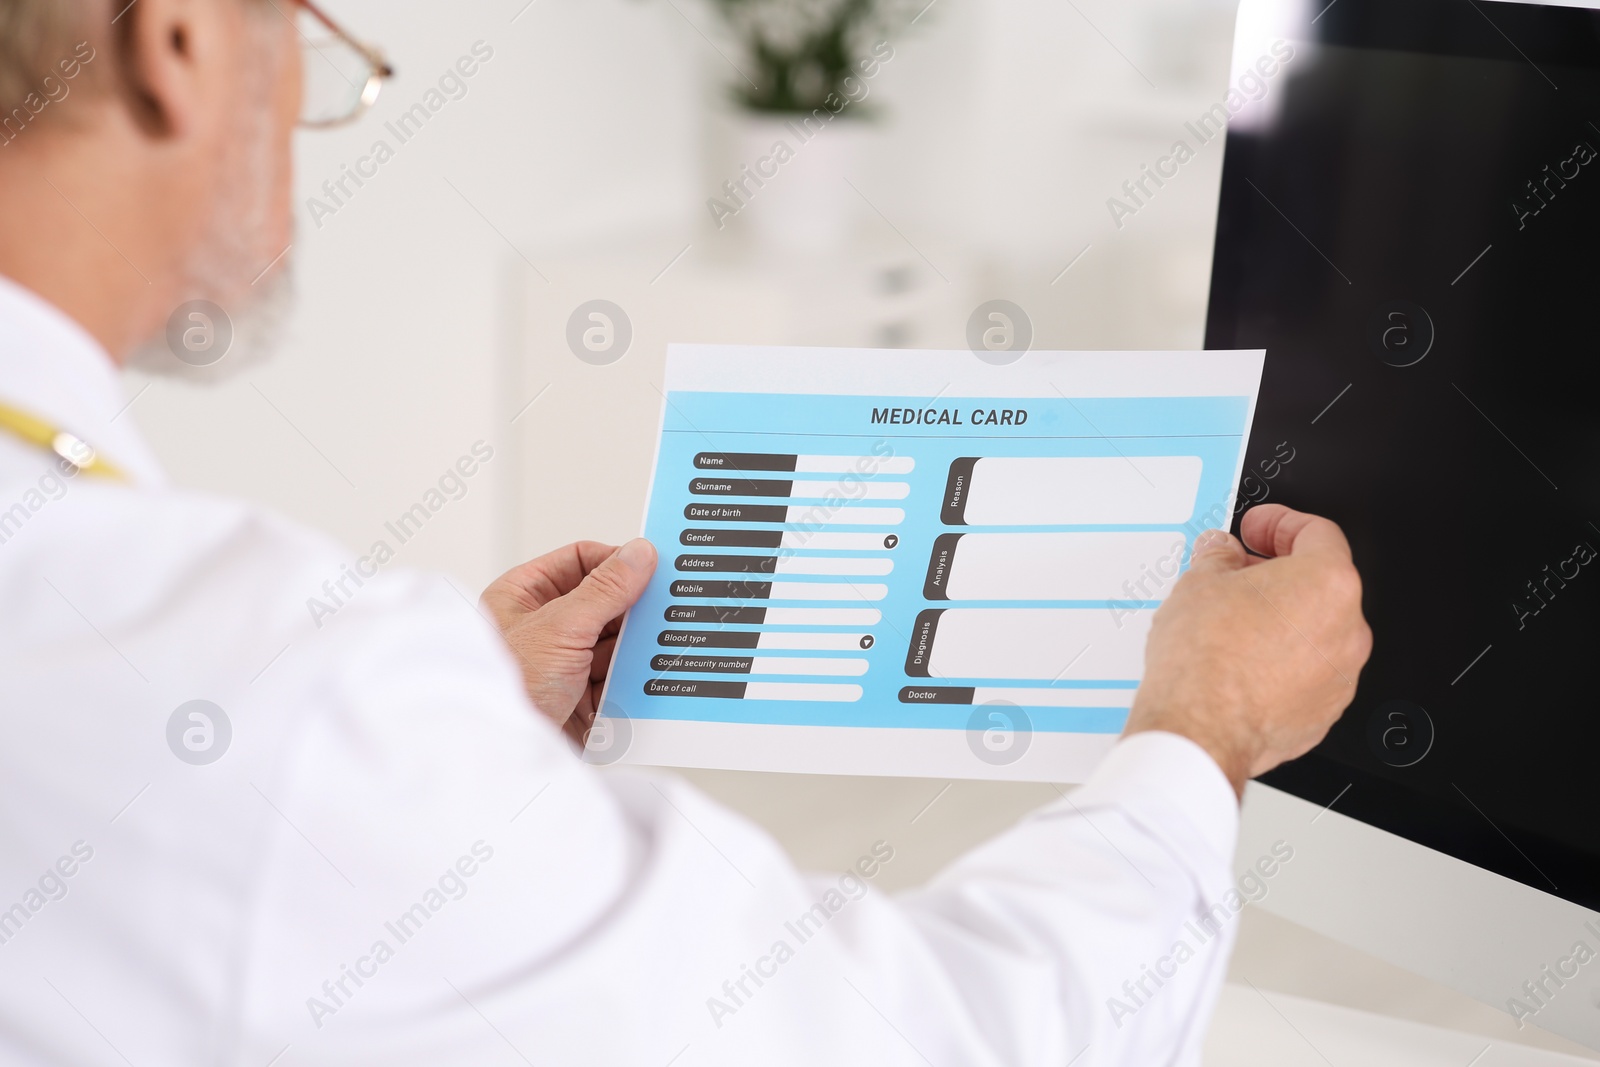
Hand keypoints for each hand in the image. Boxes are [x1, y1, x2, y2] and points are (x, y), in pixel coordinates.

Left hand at [480, 539, 656, 742]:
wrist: (499, 758)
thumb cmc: (505, 688)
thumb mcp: (560, 627)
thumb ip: (605, 589)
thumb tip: (639, 554)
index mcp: (524, 595)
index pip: (580, 561)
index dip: (617, 562)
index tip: (654, 566)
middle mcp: (542, 627)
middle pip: (604, 604)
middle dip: (633, 611)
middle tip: (667, 608)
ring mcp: (561, 664)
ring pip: (614, 644)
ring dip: (635, 649)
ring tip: (659, 648)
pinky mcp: (578, 698)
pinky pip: (616, 679)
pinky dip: (633, 680)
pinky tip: (648, 678)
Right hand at [1124, 504, 1372, 797]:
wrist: (1200, 727)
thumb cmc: (1206, 660)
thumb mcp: (1199, 582)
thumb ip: (1220, 556)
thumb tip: (1222, 552)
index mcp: (1327, 583)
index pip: (1317, 533)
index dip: (1281, 524)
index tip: (1258, 529)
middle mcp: (1346, 629)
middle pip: (1320, 584)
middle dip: (1279, 573)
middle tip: (1240, 572)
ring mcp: (1339, 675)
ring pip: (1316, 632)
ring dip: (1282, 620)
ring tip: (1234, 622)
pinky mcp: (1323, 712)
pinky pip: (1308, 673)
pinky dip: (1282, 662)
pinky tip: (1242, 662)